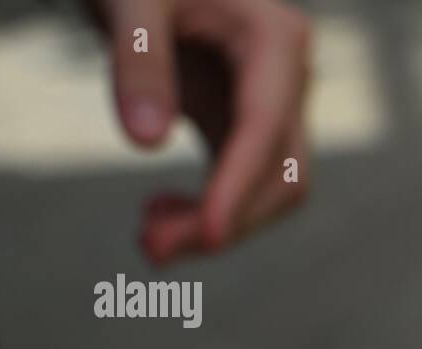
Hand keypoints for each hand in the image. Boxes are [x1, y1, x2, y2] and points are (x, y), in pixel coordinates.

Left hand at [92, 0, 311, 262]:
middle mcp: (290, 80)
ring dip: (218, 225)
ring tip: (148, 238)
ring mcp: (276, 108)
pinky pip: (243, 186)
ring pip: (271, 191)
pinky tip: (159, 213)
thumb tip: (146, 144)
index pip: (266, 127)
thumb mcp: (131, 0)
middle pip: (284, 174)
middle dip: (227, 219)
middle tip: (150, 249)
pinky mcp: (249, 128)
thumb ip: (138, 62)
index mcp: (276, 40)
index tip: (210, 237)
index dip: (240, 185)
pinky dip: (207, 211)